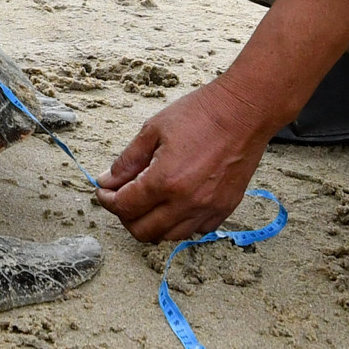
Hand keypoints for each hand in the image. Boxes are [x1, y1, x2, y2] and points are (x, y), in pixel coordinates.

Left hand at [96, 80, 275, 241]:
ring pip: (169, 237)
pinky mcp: (225, 209)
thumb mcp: (153, 129)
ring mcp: (208, 209)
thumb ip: (127, 160)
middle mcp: (186, 202)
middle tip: (122, 198)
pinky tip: (175, 204)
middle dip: (125, 217)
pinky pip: (196, 231)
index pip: (124, 207)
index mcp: (165, 181)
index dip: (107, 200)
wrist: (244, 112)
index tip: (104, 191)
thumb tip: (108, 180)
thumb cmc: (200, 114)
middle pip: (143, 231)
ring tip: (147, 202)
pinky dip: (180, 223)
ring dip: (152, 224)